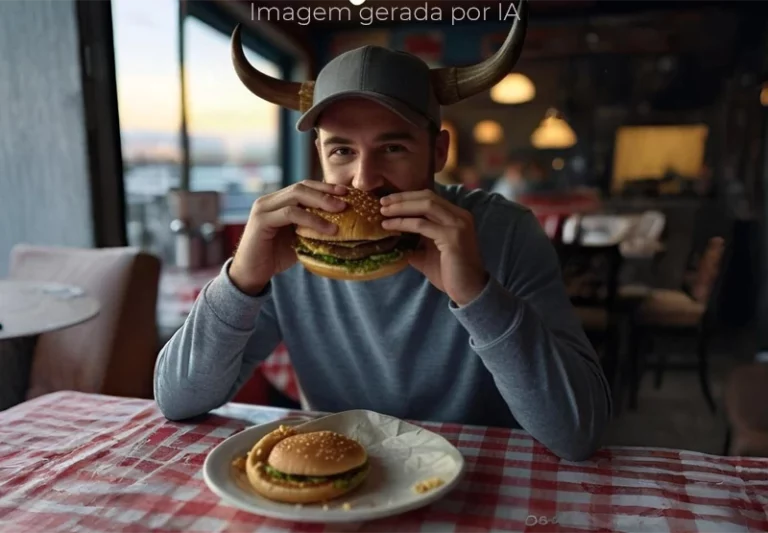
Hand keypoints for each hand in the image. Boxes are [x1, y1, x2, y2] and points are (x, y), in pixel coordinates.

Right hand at [229, 181, 347, 294]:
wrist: (252, 274)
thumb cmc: (276, 257)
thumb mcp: (299, 238)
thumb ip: (313, 228)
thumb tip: (342, 225)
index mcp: (278, 202)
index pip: (304, 186)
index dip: (325, 187)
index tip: (345, 192)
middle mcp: (269, 200)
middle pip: (301, 187)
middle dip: (325, 192)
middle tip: (346, 201)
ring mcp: (263, 208)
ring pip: (296, 196)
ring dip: (321, 203)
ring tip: (341, 212)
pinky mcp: (261, 220)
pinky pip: (290, 214)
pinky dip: (311, 220)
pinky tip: (326, 229)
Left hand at [380, 190, 488, 305]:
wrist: (468, 291)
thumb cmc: (449, 274)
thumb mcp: (428, 252)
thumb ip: (415, 241)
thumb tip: (394, 236)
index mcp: (456, 216)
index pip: (430, 197)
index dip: (408, 197)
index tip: (388, 201)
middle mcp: (460, 216)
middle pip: (427, 197)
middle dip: (402, 198)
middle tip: (382, 202)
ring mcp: (458, 225)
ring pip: (425, 206)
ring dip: (401, 207)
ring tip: (382, 212)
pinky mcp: (452, 237)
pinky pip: (422, 225)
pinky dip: (404, 223)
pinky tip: (390, 226)